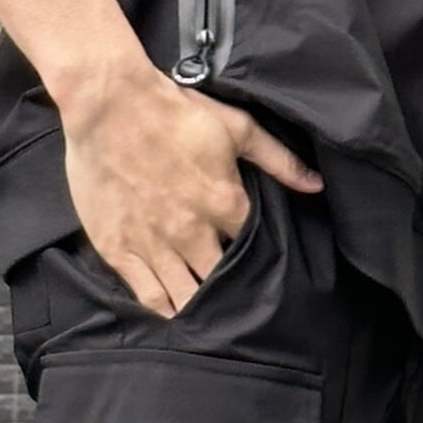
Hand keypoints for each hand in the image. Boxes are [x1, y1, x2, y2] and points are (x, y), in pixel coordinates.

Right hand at [58, 65, 323, 316]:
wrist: (106, 103)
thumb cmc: (172, 111)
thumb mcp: (236, 127)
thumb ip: (278, 159)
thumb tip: (315, 185)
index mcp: (225, 202)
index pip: (256, 247)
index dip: (262, 257)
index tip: (264, 264)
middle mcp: (191, 232)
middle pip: (223, 280)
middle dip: (234, 290)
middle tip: (240, 298)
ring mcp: (153, 244)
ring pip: (187, 297)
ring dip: (203, 309)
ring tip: (213, 317)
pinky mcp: (118, 249)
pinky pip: (148, 295)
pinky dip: (165, 310)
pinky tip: (176, 319)